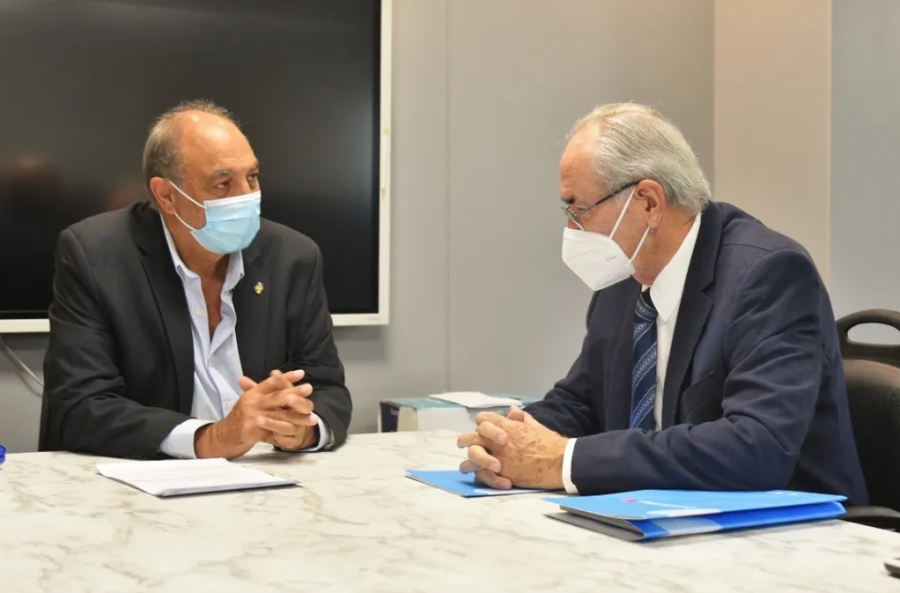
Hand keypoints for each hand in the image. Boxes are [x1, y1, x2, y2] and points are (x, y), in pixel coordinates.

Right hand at [194, 369, 314, 458]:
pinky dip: (287, 434)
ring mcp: (251, 416)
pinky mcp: (251, 431)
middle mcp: (252, 402)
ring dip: (298, 418)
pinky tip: (299, 434)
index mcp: (252, 394)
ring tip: (313, 419)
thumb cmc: (240, 418)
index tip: (302, 373)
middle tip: (309, 389)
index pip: (271, 383)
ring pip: (280, 416)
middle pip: (277, 396)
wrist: (223, 436)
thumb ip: (264, 392)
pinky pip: (273, 432)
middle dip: (295, 393)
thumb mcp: (249, 401)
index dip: (285, 377)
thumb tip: (280, 377)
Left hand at [457, 407, 567, 489]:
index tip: (482, 430)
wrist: (559, 461)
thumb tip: (513, 411)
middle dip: (466, 441)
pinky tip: (481, 476)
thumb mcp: (535, 425)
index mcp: (506, 426)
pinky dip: (480, 476)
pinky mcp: (501, 473)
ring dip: (469, 462)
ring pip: (471, 457)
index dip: (482, 424)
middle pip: (470, 437)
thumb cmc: (549, 443)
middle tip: (466, 445)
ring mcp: (497, 456)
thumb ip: (521, 418)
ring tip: (469, 466)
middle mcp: (498, 440)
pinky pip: (481, 474)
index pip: (483, 419)